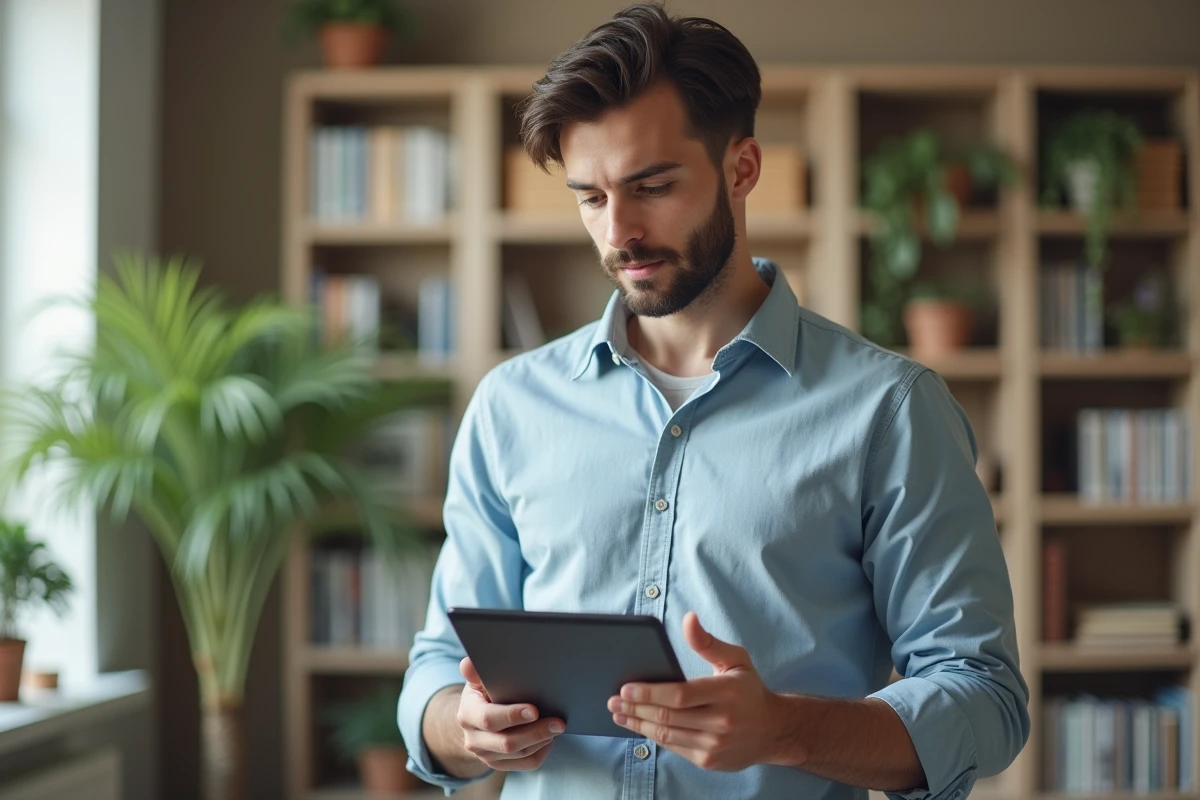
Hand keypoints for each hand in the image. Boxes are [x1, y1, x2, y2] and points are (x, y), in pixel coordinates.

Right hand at [456, 657, 565, 771]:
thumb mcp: (478, 680)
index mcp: (468, 715)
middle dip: (536, 732)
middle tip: (558, 723)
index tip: (534, 710)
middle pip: (507, 742)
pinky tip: (549, 739)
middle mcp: (473, 739)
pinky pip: (525, 764)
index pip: (488, 719)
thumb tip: (468, 663)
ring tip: (556, 727)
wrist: (475, 718)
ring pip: (519, 754)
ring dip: (541, 741)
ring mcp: (485, 755)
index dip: (512, 716)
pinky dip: (541, 752)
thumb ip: (476, 672)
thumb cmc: (482, 693)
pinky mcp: (499, 765)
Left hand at [608, 611, 780, 771]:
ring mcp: (715, 745)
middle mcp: (722, 722)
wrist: (772, 731)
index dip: (649, 693)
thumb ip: (707, 642)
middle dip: (635, 708)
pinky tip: (639, 725)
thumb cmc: (748, 690)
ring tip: (619, 713)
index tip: (626, 688)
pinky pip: (673, 747)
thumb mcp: (735, 659)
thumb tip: (688, 618)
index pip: (681, 695)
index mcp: (727, 693)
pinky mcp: (708, 761)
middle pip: (668, 717)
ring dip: (638, 724)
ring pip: (667, 735)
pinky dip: (652, 736)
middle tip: (613, 700)